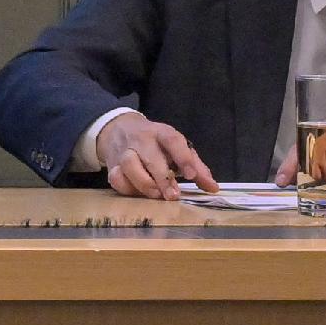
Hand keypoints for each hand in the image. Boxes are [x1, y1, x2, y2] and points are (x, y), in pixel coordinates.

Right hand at [98, 118, 213, 199]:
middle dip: (162, 178)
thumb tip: (213, 188)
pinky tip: (138, 193)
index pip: (172, 140)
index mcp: (161, 133)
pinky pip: (116, 177)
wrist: (119, 128)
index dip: (183, 157)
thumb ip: (196, 167)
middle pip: (150, 156)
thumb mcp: (177, 148)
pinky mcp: (112, 165)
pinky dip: (126, 187)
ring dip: (144, 183)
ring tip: (156, 195)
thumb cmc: (156, 144)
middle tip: (173, 196)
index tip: (191, 176)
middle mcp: (141, 139)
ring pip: (129, 164)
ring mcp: (125, 151)